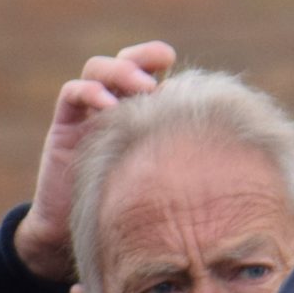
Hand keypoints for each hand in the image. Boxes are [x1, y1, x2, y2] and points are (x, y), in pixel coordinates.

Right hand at [10, 42, 176, 282]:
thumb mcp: (163, 175)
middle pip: (125, 61)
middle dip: (141, 59)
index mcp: (140, 110)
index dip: (159, 58)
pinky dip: (91, 92)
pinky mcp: (64, 126)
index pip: (149, 69)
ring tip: (141, 87)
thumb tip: (229, 133)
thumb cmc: (132, 209)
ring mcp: (88, 112)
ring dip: (120, 71)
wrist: (81, 234)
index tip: (178, 65)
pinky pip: (73, 93)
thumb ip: (181, 149)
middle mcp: (114, 104)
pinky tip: (108, 106)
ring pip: (98, 69)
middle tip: (160, 69)